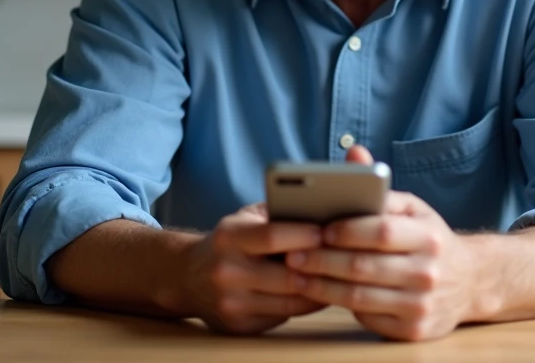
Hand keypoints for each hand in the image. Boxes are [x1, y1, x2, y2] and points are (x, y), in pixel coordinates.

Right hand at [184, 203, 326, 334]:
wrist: (187, 277)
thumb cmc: (228, 242)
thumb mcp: (243, 218)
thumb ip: (275, 213)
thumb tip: (319, 208)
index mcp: (229, 238)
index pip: (272, 236)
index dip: (304, 234)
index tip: (329, 231)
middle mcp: (227, 272)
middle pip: (287, 275)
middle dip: (319, 267)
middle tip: (346, 257)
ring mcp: (232, 303)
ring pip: (291, 302)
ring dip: (320, 290)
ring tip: (339, 276)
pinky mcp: (239, 326)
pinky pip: (284, 317)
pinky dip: (305, 305)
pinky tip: (319, 293)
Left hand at [285, 146, 483, 340]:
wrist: (470, 280)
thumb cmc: (429, 239)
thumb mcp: (413, 209)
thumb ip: (379, 187)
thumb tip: (354, 154)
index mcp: (429, 236)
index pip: (381, 231)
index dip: (346, 231)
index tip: (318, 229)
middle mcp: (428, 272)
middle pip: (364, 266)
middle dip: (322, 260)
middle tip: (292, 255)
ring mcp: (422, 305)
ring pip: (360, 297)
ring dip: (322, 286)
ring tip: (297, 275)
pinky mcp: (414, 331)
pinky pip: (367, 318)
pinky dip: (340, 305)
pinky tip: (321, 293)